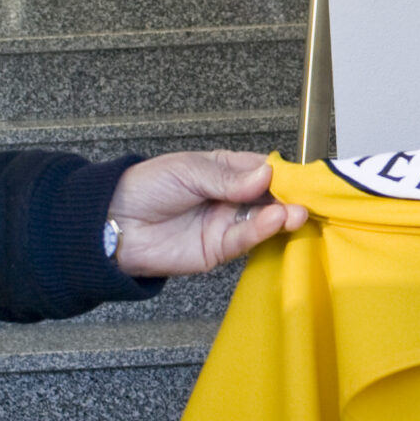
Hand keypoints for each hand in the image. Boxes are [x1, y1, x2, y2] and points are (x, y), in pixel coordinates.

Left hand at [108, 151, 307, 276]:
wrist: (111, 224)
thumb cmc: (145, 188)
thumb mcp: (188, 170)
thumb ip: (227, 177)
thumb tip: (266, 175)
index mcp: (225, 170)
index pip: (264, 169)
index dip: (284, 173)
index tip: (306, 176)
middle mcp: (231, 198)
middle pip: (270, 198)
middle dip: (290, 198)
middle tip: (307, 199)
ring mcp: (226, 224)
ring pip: (263, 221)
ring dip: (282, 216)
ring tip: (295, 213)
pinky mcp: (218, 251)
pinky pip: (245, 241)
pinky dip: (262, 231)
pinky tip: (276, 220)